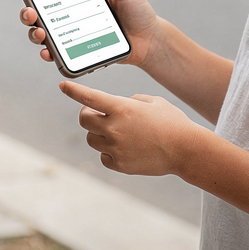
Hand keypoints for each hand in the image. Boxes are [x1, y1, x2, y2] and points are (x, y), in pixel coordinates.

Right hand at [6, 0, 158, 67]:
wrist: (150, 41)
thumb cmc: (138, 12)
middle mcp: (69, 13)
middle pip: (38, 11)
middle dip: (26, 11)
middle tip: (29, 12)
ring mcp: (71, 33)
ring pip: (42, 33)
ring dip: (34, 32)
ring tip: (39, 32)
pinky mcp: (78, 51)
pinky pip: (58, 53)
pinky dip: (49, 53)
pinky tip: (47, 52)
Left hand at [59, 81, 201, 176]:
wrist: (186, 150)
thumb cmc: (171, 121)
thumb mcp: (151, 101)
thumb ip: (130, 101)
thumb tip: (118, 107)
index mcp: (122, 108)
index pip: (89, 97)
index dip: (73, 90)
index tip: (62, 85)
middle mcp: (115, 128)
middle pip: (84, 120)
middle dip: (87, 115)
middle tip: (96, 114)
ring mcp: (116, 148)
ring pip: (91, 139)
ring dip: (97, 134)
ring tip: (114, 132)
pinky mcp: (121, 164)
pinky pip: (103, 157)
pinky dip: (108, 152)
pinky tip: (121, 148)